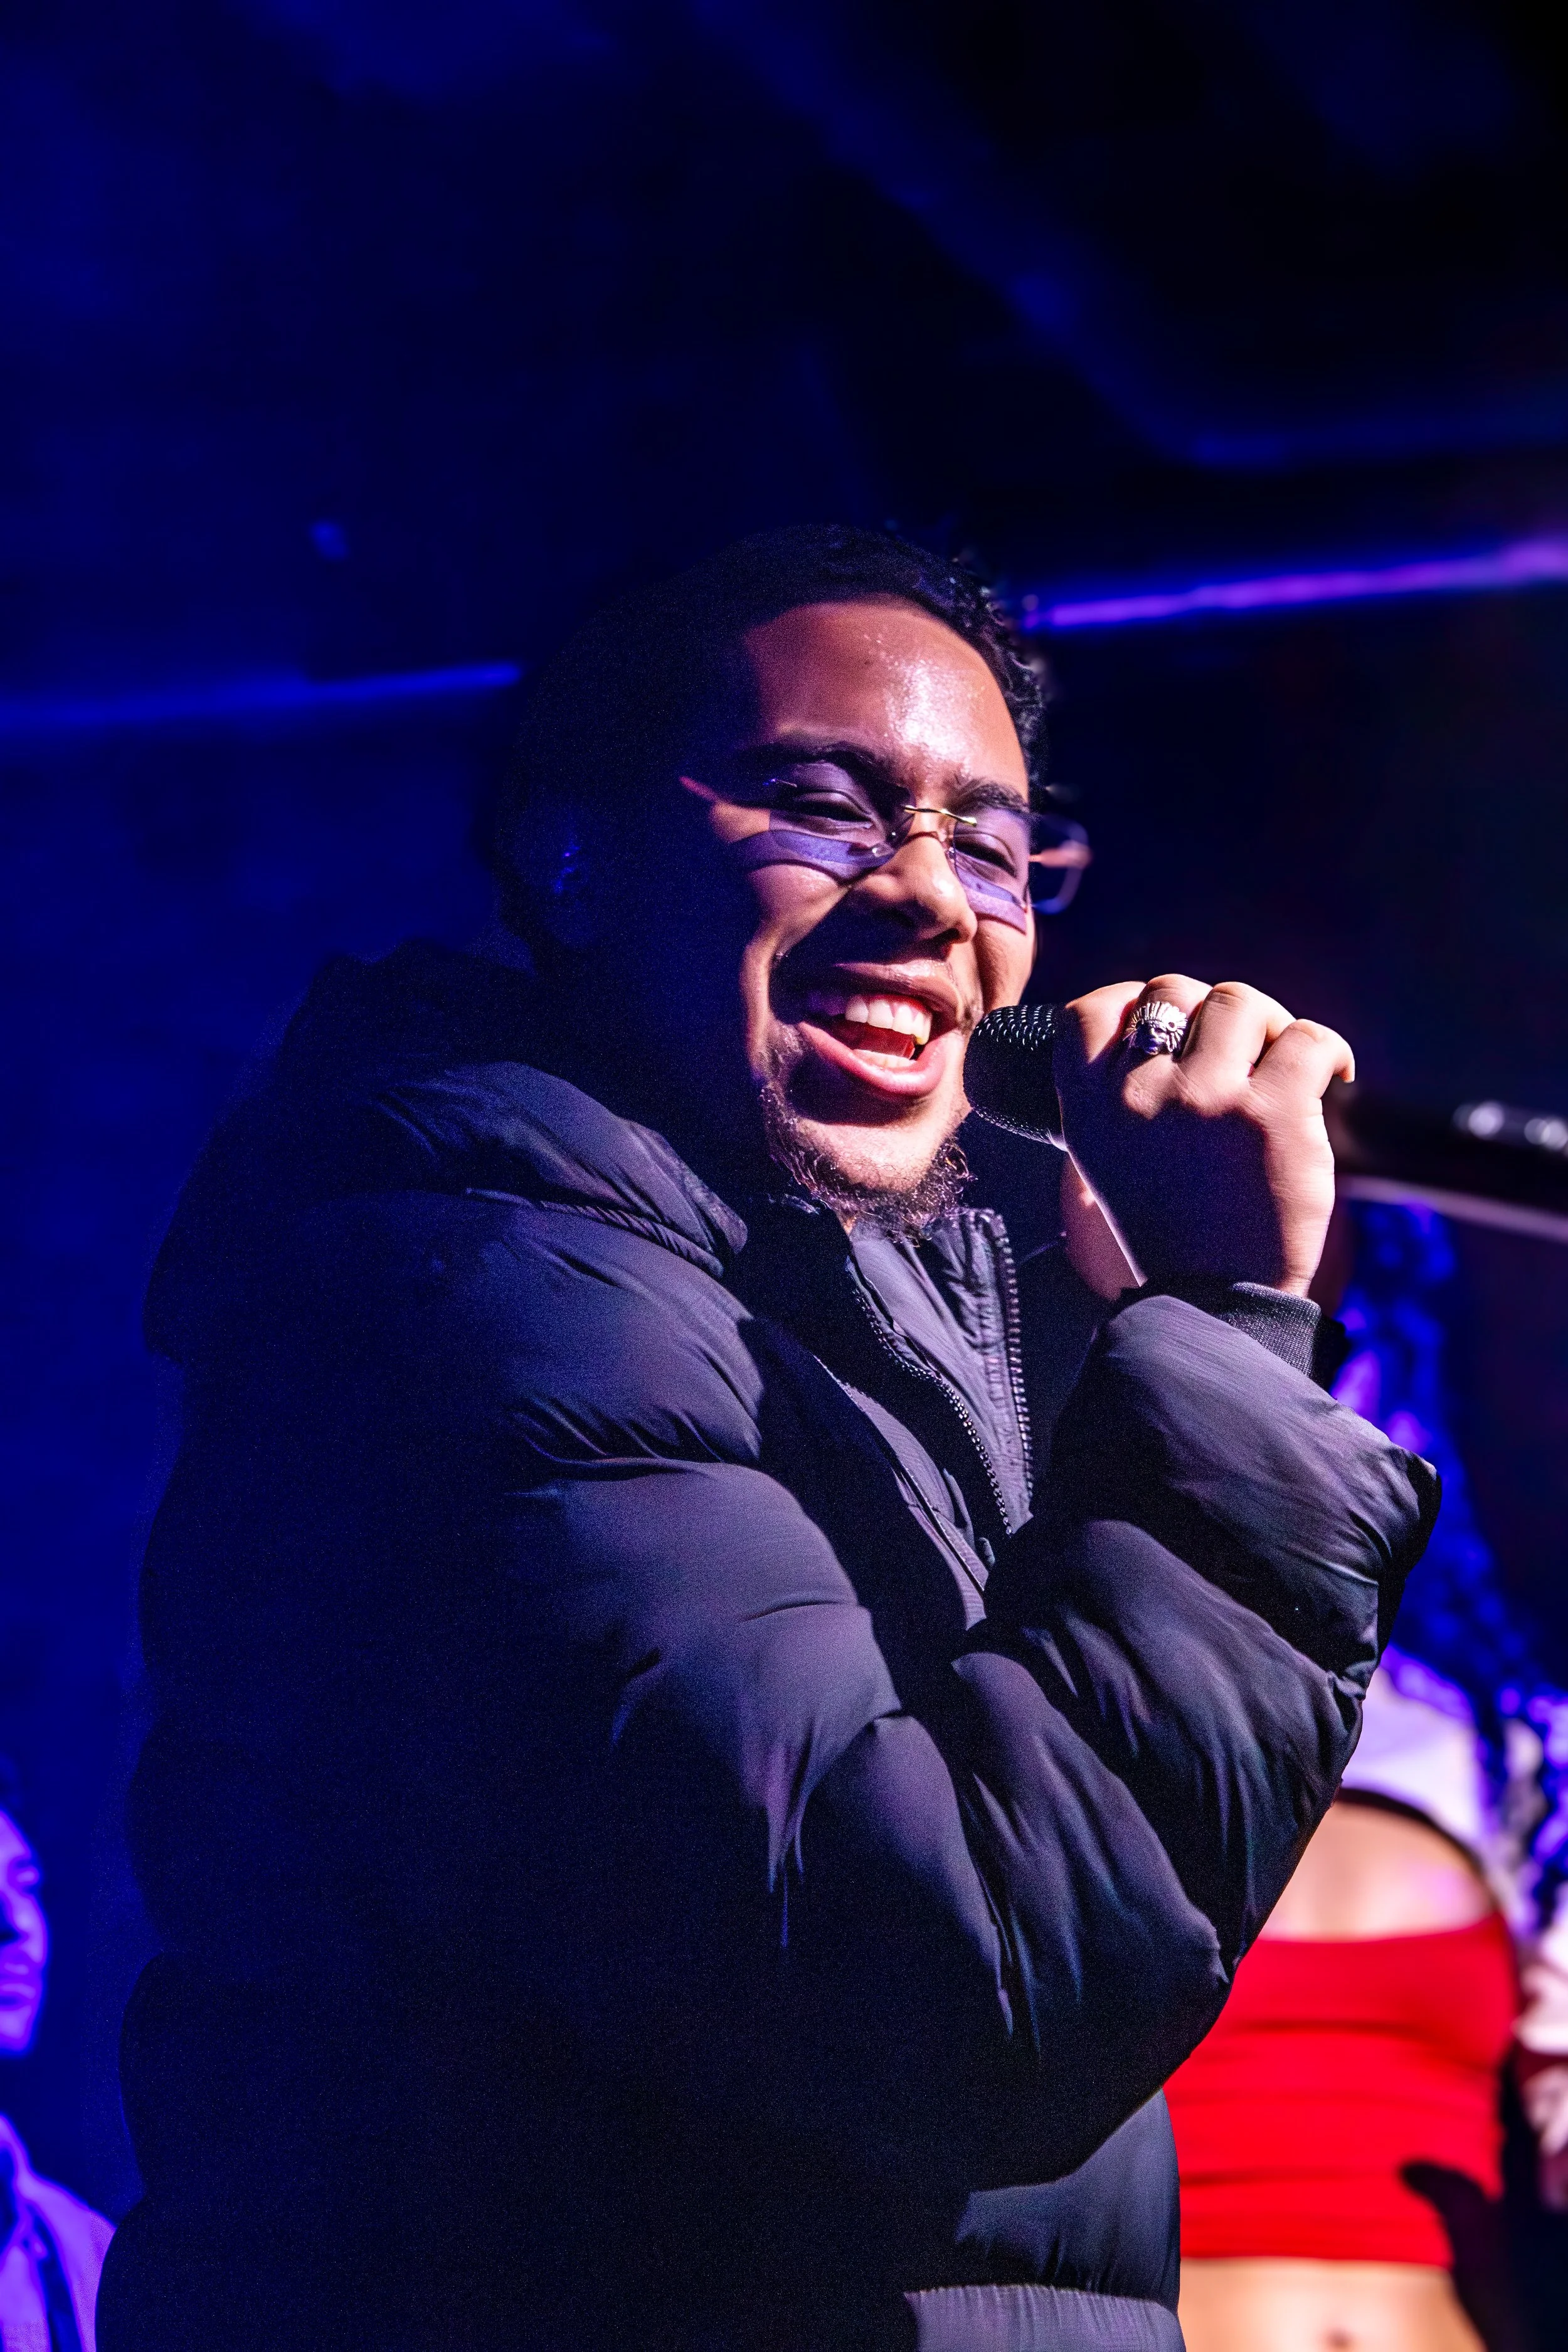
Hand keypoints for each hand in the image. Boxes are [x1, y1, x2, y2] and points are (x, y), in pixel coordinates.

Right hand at [1053, 976, 1354, 1295]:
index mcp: (1090, 1108)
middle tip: (1241, 1054)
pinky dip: (1328, 1050)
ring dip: (1268, 1024)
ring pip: (1240, 1002)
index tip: (1170, 1026)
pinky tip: (1334, 1079)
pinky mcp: (1273, 1113)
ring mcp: (1207, 1098)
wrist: (1214, 1306)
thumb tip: (1167, 1031)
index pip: (1090, 1010)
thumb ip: (1124, 1102)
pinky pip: (1309, 1038)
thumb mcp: (1111, 1166)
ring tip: (1282, 1065)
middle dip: (1211, 1013)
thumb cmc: (1172, 1237)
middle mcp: (1140, 1093)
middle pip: (1174, 990)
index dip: (1131, 1000)